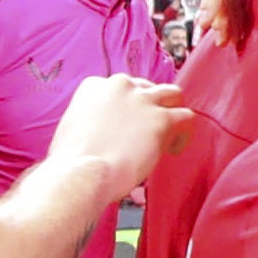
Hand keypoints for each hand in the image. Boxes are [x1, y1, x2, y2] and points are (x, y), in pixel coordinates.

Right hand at [49, 72, 189, 193]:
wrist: (82, 172)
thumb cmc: (71, 162)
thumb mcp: (72, 129)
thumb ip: (89, 122)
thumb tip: (98, 136)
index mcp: (95, 86)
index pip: (121, 88)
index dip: (127, 108)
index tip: (127, 127)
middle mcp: (120, 85)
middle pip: (147, 88)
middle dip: (150, 108)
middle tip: (146, 133)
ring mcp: (143, 100)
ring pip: (172, 95)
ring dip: (172, 113)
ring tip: (167, 138)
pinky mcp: (162, 119)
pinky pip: (187, 117)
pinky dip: (184, 134)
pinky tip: (173, 150)